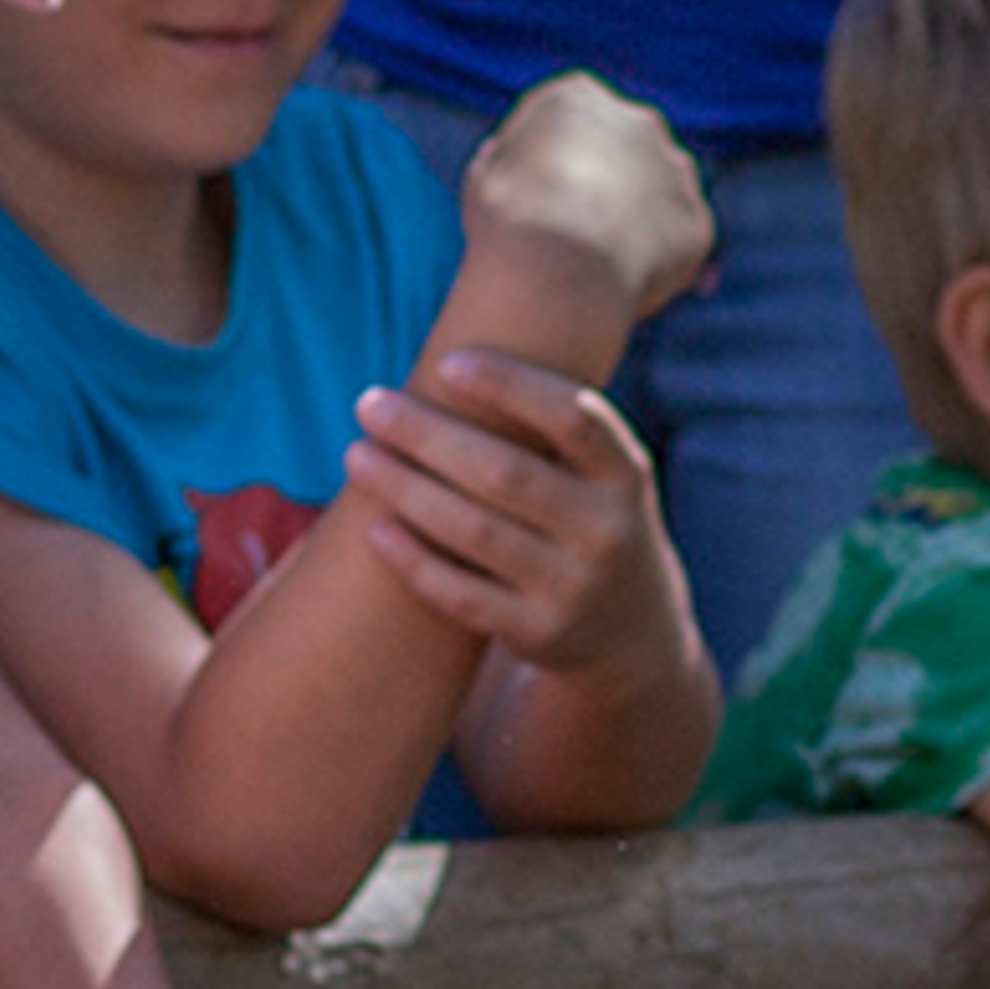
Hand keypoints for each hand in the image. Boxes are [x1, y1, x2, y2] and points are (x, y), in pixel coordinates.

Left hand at [348, 353, 694, 677]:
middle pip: (505, 472)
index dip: (511, 386)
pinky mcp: (539, 635)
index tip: (445, 364)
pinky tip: (374, 528)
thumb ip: (548, 429)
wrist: (633, 630)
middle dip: (428, 434)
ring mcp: (574, 588)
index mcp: (625, 473)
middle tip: (369, 403)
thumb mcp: (600, 474)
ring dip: (406, 489)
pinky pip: (462, 595)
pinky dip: (414, 560)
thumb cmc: (587, 519)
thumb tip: (452, 353)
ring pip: (475, 532)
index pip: (573, 417)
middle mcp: (607, 530)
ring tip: (357, 454)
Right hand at [459, 71, 714, 320]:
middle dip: (603, 182)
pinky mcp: (696, 220)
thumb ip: (504, 160)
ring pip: (655, 192)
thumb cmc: (509, 221)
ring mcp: (673, 169)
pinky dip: (656, 259)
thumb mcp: (483, 178)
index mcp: (576, 97)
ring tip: (597, 264)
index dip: (547, 161)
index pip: (564, 120)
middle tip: (572, 230)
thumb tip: (503, 154)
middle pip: (620, 148)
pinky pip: (676, 238)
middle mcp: (636, 121)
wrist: (560, 270)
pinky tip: (623, 284)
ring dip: (634, 218)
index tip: (531, 195)